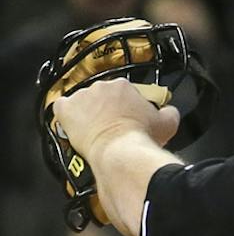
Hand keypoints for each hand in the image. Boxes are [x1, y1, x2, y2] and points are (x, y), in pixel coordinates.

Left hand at [53, 78, 180, 158]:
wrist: (121, 150)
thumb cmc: (141, 137)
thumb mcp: (168, 123)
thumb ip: (169, 112)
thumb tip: (169, 110)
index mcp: (123, 86)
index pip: (124, 90)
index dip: (127, 104)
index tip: (130, 115)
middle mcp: (100, 86)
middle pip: (102, 95)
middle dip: (107, 107)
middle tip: (114, 124)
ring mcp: (81, 97)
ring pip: (83, 101)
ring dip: (88, 112)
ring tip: (96, 129)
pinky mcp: (66, 109)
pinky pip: (62, 107)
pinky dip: (67, 114)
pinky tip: (74, 124)